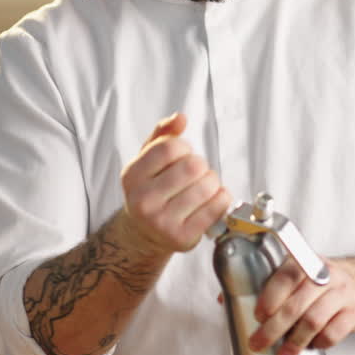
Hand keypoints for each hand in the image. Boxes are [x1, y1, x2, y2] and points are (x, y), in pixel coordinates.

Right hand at [119, 112, 231, 255]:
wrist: (144, 234)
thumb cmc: (151, 191)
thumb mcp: (147, 161)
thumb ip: (163, 135)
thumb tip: (180, 118)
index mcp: (132, 176)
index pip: (170, 147)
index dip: (185, 147)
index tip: (183, 155)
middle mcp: (143, 200)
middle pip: (193, 166)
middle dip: (201, 166)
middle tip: (195, 174)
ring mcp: (162, 221)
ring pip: (207, 187)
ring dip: (213, 183)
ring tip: (203, 187)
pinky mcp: (182, 237)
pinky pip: (216, 207)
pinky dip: (221, 199)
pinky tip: (211, 200)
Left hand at [248, 258, 354, 354]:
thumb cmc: (314, 285)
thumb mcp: (291, 277)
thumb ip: (261, 286)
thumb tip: (225, 299)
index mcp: (305, 261)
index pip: (286, 276)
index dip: (269, 297)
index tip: (257, 316)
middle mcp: (326, 275)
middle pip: (297, 304)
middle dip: (274, 328)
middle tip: (258, 344)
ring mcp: (343, 293)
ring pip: (315, 320)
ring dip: (295, 342)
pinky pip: (334, 333)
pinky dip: (319, 343)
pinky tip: (310, 346)